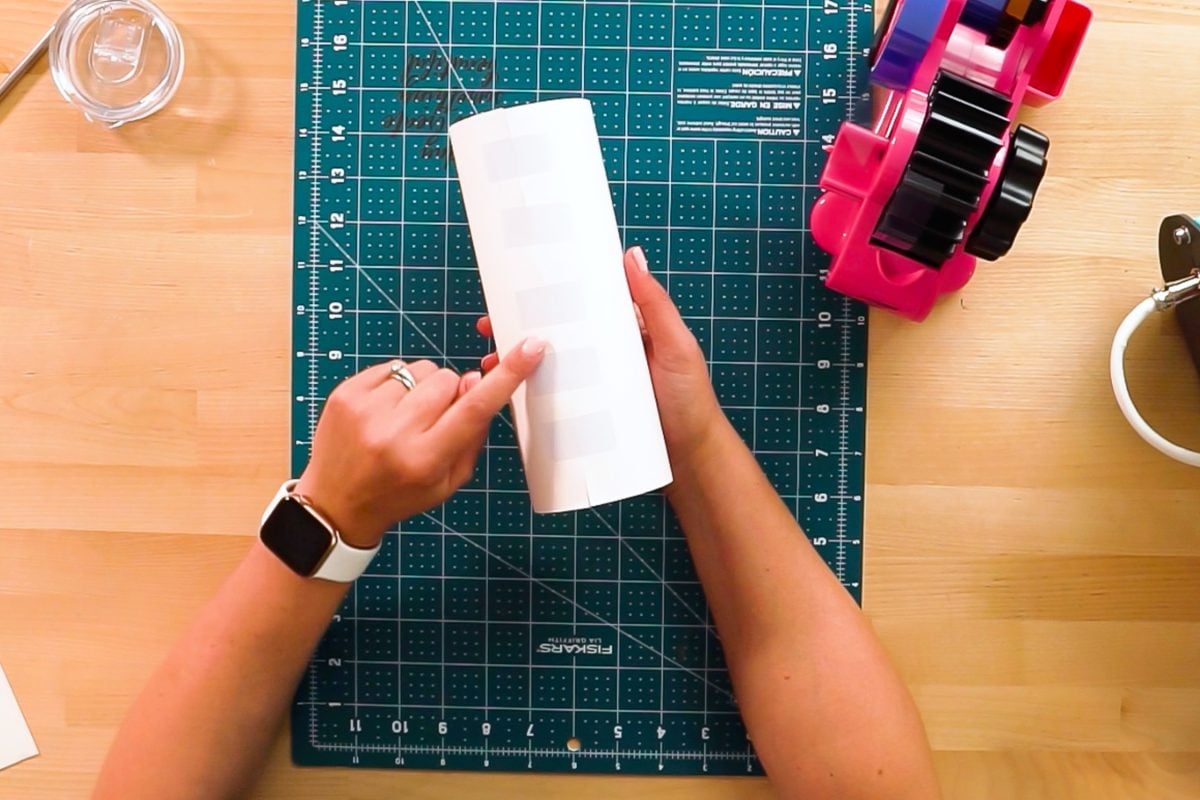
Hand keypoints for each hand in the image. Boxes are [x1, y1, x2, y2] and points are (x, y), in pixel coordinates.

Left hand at [295, 339, 545, 546]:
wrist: (336, 503)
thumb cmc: (399, 494)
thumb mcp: (448, 482)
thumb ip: (471, 435)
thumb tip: (477, 383)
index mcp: (425, 459)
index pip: (475, 408)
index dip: (507, 376)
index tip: (530, 349)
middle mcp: (394, 432)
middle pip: (448, 380)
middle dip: (451, 393)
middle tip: (435, 418)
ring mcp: (365, 410)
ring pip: (421, 369)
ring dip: (422, 388)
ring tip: (404, 417)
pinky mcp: (345, 393)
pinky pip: (391, 367)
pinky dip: (396, 384)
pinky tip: (385, 410)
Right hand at [476, 246, 722, 462]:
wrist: (691, 462)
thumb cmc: (691, 401)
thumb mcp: (676, 347)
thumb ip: (656, 304)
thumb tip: (633, 256)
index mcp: (627, 331)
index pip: (584, 304)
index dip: (553, 293)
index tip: (520, 284)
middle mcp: (607, 356)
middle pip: (560, 335)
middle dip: (524, 327)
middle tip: (491, 325)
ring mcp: (595, 386)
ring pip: (551, 367)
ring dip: (521, 361)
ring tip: (494, 360)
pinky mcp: (588, 415)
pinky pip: (554, 401)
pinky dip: (530, 395)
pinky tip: (510, 394)